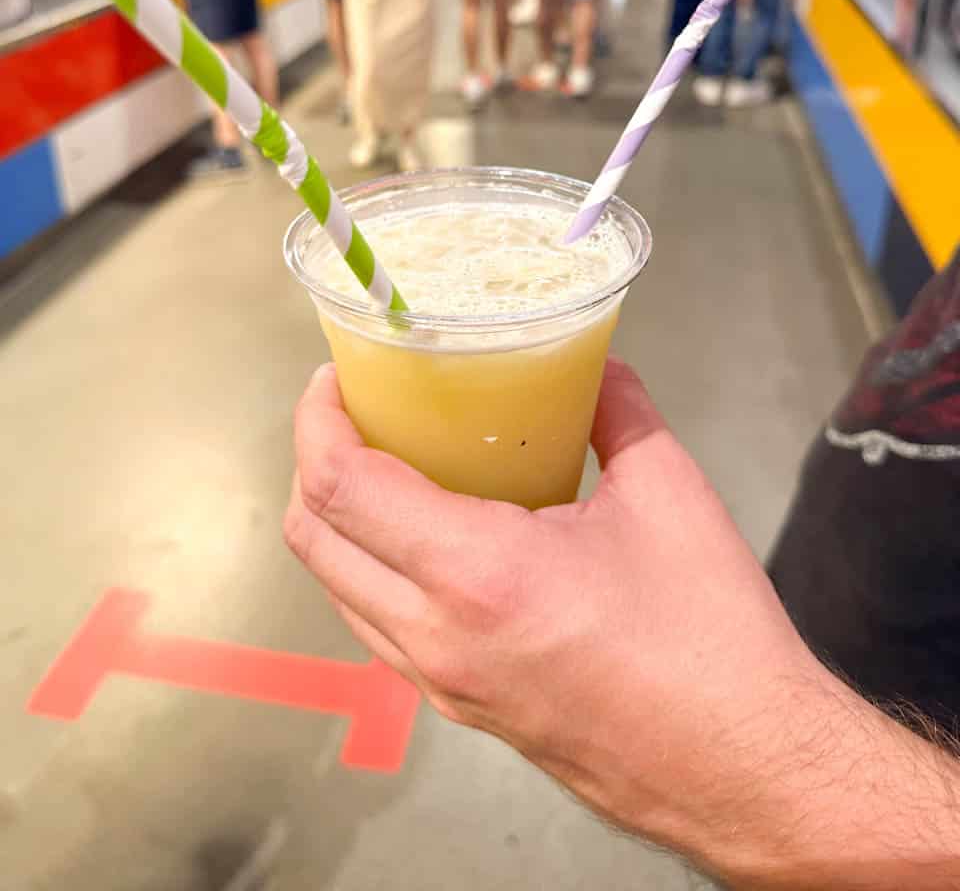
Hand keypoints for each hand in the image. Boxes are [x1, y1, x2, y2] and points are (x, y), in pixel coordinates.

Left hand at [284, 361, 828, 878]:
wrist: (741, 768)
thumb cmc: (708, 630)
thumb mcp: (667, 492)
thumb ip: (618, 410)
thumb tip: (594, 361)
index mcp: (477, 573)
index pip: (342, 487)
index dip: (317, 420)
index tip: (333, 375)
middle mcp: (435, 635)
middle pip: (314, 540)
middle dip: (311, 462)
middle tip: (353, 410)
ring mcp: (440, 683)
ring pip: (337, 591)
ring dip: (336, 520)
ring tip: (382, 463)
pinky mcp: (460, 708)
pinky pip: (378, 629)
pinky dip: (370, 570)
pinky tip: (425, 536)